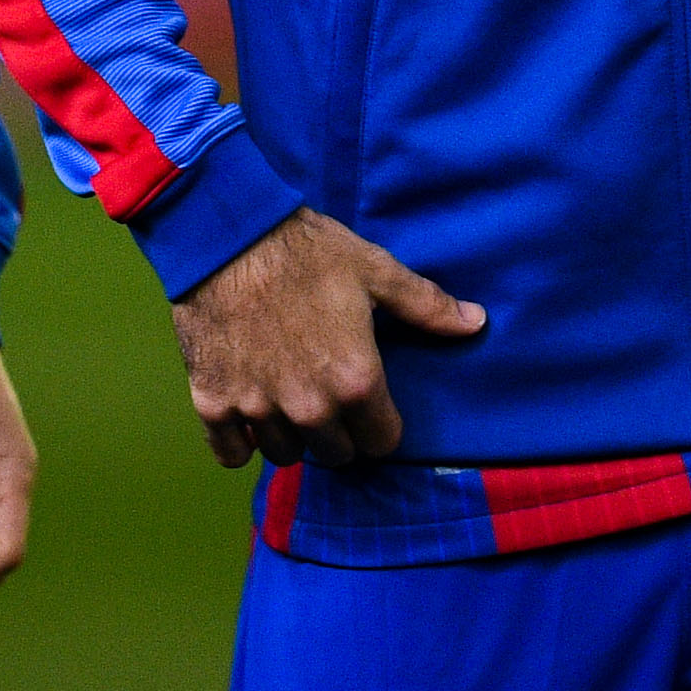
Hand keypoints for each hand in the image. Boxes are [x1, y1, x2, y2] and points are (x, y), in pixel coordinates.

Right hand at [169, 208, 484, 468]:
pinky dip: (240, 441)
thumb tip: (476, 324)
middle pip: (335, 455)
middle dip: (336, 432)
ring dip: (290, 435)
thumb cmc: (306, 250)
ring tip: (287, 398)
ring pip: (285, 455)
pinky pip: (232, 454)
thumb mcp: (375, 270)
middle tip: (326, 394)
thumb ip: (427, 306)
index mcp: (356, 380)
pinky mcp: (213, 403)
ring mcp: (258, 410)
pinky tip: (247, 414)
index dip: (380, 423)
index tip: (368, 401)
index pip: (382, 443)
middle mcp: (310, 407)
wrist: (225, 234)